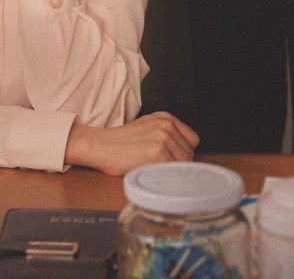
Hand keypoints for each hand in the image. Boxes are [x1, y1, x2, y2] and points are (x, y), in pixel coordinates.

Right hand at [65, 112, 198, 175]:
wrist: (101, 146)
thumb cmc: (121, 142)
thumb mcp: (147, 128)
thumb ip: (167, 134)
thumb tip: (184, 154)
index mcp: (166, 117)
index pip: (192, 140)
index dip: (182, 152)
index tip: (171, 159)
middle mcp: (167, 125)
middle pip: (189, 154)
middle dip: (177, 163)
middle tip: (157, 166)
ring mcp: (164, 138)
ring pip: (184, 165)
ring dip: (171, 171)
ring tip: (152, 168)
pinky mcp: (159, 153)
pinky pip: (173, 171)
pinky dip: (165, 176)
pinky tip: (151, 172)